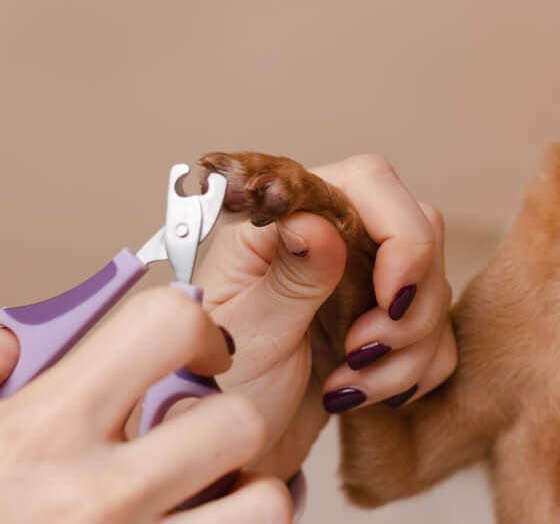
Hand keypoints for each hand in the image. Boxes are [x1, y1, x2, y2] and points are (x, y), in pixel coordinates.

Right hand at [0, 288, 291, 523]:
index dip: (193, 325)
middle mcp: (99, 498)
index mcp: (41, 432)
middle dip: (228, 417)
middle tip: (197, 431)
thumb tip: (16, 343)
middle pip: (240, 422)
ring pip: (263, 506)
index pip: (164, 326)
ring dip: (244, 495)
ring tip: (206, 494)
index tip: (192, 347)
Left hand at [197, 154, 455, 477]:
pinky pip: (438, 335)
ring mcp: (361, 280)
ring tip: (346, 387)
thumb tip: (319, 221)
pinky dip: (412, 373)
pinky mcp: (384, 323)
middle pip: (419, 229)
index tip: (390, 299)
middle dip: (407, 303)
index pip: (369, 181)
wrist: (226, 457)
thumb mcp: (248, 336)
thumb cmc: (215, 393)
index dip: (399, 234)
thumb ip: (291, 278)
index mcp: (283, 220)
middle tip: (359, 352)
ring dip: (406, 350)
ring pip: (434, 287)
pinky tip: (360, 396)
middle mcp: (329, 238)